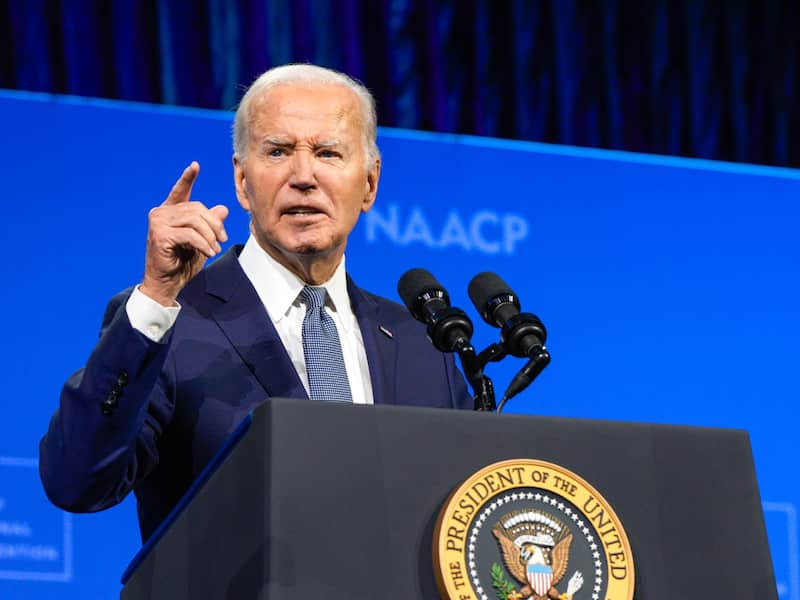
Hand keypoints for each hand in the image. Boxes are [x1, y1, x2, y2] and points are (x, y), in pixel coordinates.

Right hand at [140, 162, 228, 305]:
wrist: (166, 283)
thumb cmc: (182, 263)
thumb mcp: (202, 241)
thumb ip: (210, 225)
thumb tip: (223, 209)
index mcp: (170, 211)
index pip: (180, 191)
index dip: (187, 178)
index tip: (195, 165)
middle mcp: (161, 213)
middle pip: (197, 208)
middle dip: (215, 225)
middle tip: (223, 240)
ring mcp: (158, 222)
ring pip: (195, 221)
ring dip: (210, 236)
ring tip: (214, 249)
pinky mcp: (160, 234)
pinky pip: (190, 234)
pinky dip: (203, 244)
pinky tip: (208, 252)